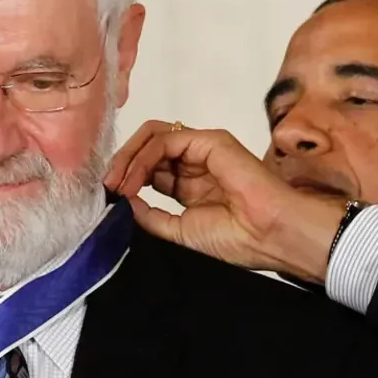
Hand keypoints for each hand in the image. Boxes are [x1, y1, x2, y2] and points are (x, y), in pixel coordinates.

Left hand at [104, 120, 345, 281]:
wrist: (269, 235)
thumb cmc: (235, 239)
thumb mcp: (178, 231)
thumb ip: (151, 214)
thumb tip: (123, 200)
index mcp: (191, 186)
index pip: (150, 169)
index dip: (127, 178)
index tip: (110, 198)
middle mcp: (195, 163)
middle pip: (148, 149)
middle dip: (122, 165)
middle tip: (108, 186)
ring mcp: (203, 149)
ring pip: (152, 138)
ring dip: (128, 158)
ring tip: (117, 183)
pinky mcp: (209, 141)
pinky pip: (165, 140)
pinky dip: (142, 157)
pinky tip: (133, 179)